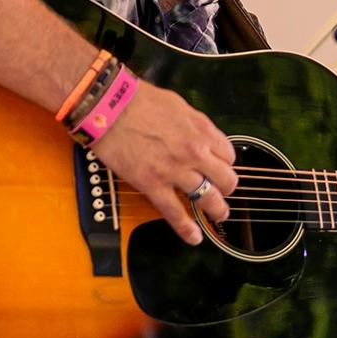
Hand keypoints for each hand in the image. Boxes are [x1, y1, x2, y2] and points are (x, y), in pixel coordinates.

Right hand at [91, 82, 236, 245]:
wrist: (107, 106)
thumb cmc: (137, 100)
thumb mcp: (178, 105)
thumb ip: (194, 124)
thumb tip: (201, 137)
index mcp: (201, 130)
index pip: (229, 155)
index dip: (225, 163)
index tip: (220, 167)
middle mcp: (194, 151)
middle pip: (226, 179)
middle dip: (228, 188)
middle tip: (225, 192)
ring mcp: (175, 170)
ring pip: (208, 199)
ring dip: (217, 210)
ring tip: (218, 215)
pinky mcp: (152, 185)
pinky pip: (176, 213)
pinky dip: (187, 229)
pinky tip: (194, 236)